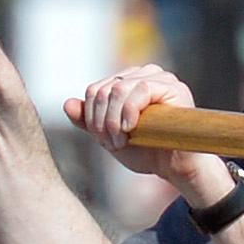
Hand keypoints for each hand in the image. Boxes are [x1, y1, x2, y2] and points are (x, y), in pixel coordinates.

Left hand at [71, 64, 233, 208]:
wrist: (176, 168)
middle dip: (101, 121)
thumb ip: (89, 122)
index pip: (95, 90)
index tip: (102, 140)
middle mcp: (143, 74)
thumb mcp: (110, 138)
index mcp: (128, 82)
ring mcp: (160, 78)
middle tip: (112, 144)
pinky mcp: (174, 87)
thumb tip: (67, 104)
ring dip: (113, 120)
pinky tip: (131, 129)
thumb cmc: (147, 153)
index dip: (91, 117)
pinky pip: (141, 89)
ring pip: (118, 88)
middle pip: (104, 89)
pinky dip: (129, 112)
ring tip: (121, 141)